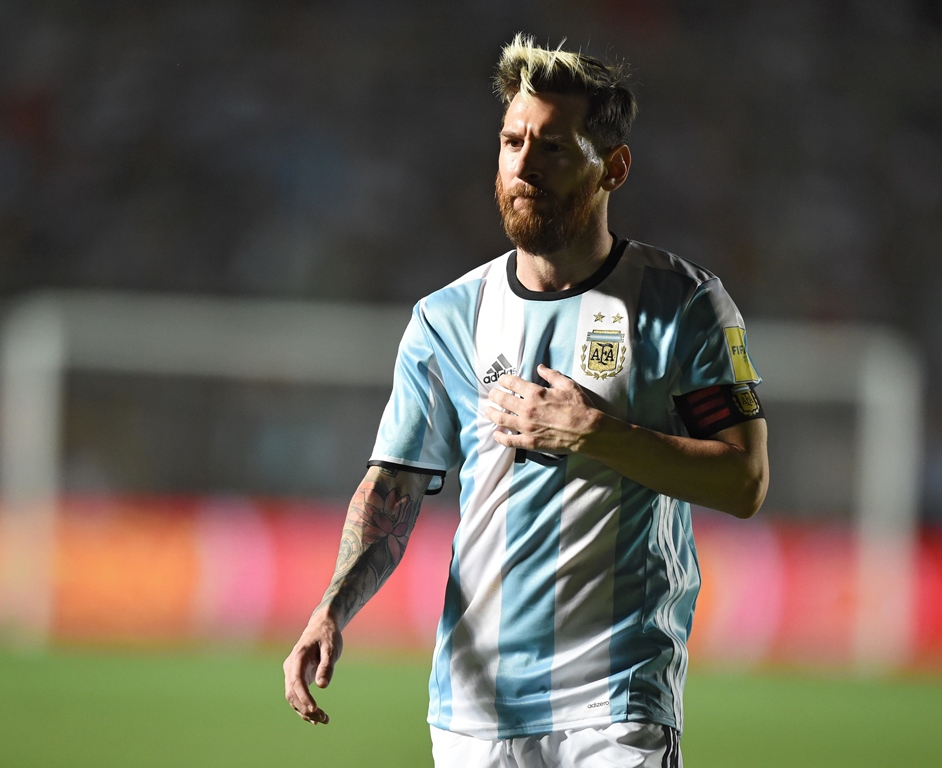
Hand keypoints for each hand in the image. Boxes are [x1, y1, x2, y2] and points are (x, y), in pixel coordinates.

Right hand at [283, 609, 343, 724]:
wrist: (322, 626)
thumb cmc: (328, 635)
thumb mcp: (331, 648)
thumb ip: (327, 665)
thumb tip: (322, 686)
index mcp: (298, 657)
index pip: (296, 681)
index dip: (304, 696)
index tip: (314, 708)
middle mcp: (290, 666)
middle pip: (292, 693)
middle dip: (305, 708)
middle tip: (324, 718)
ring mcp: (292, 672)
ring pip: (293, 697)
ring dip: (305, 710)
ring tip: (324, 720)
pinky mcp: (297, 677)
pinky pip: (297, 695)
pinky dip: (304, 707)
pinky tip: (315, 717)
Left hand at [485, 364, 601, 453]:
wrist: (587, 431)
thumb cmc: (579, 407)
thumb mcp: (567, 385)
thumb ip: (551, 375)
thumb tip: (540, 367)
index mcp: (535, 393)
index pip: (512, 383)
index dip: (504, 380)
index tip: (501, 380)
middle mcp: (527, 409)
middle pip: (502, 399)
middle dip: (494, 395)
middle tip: (492, 395)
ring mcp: (526, 426)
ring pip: (501, 419)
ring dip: (492, 414)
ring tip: (488, 411)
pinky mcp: (529, 441)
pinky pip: (509, 440)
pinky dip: (500, 437)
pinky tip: (496, 434)